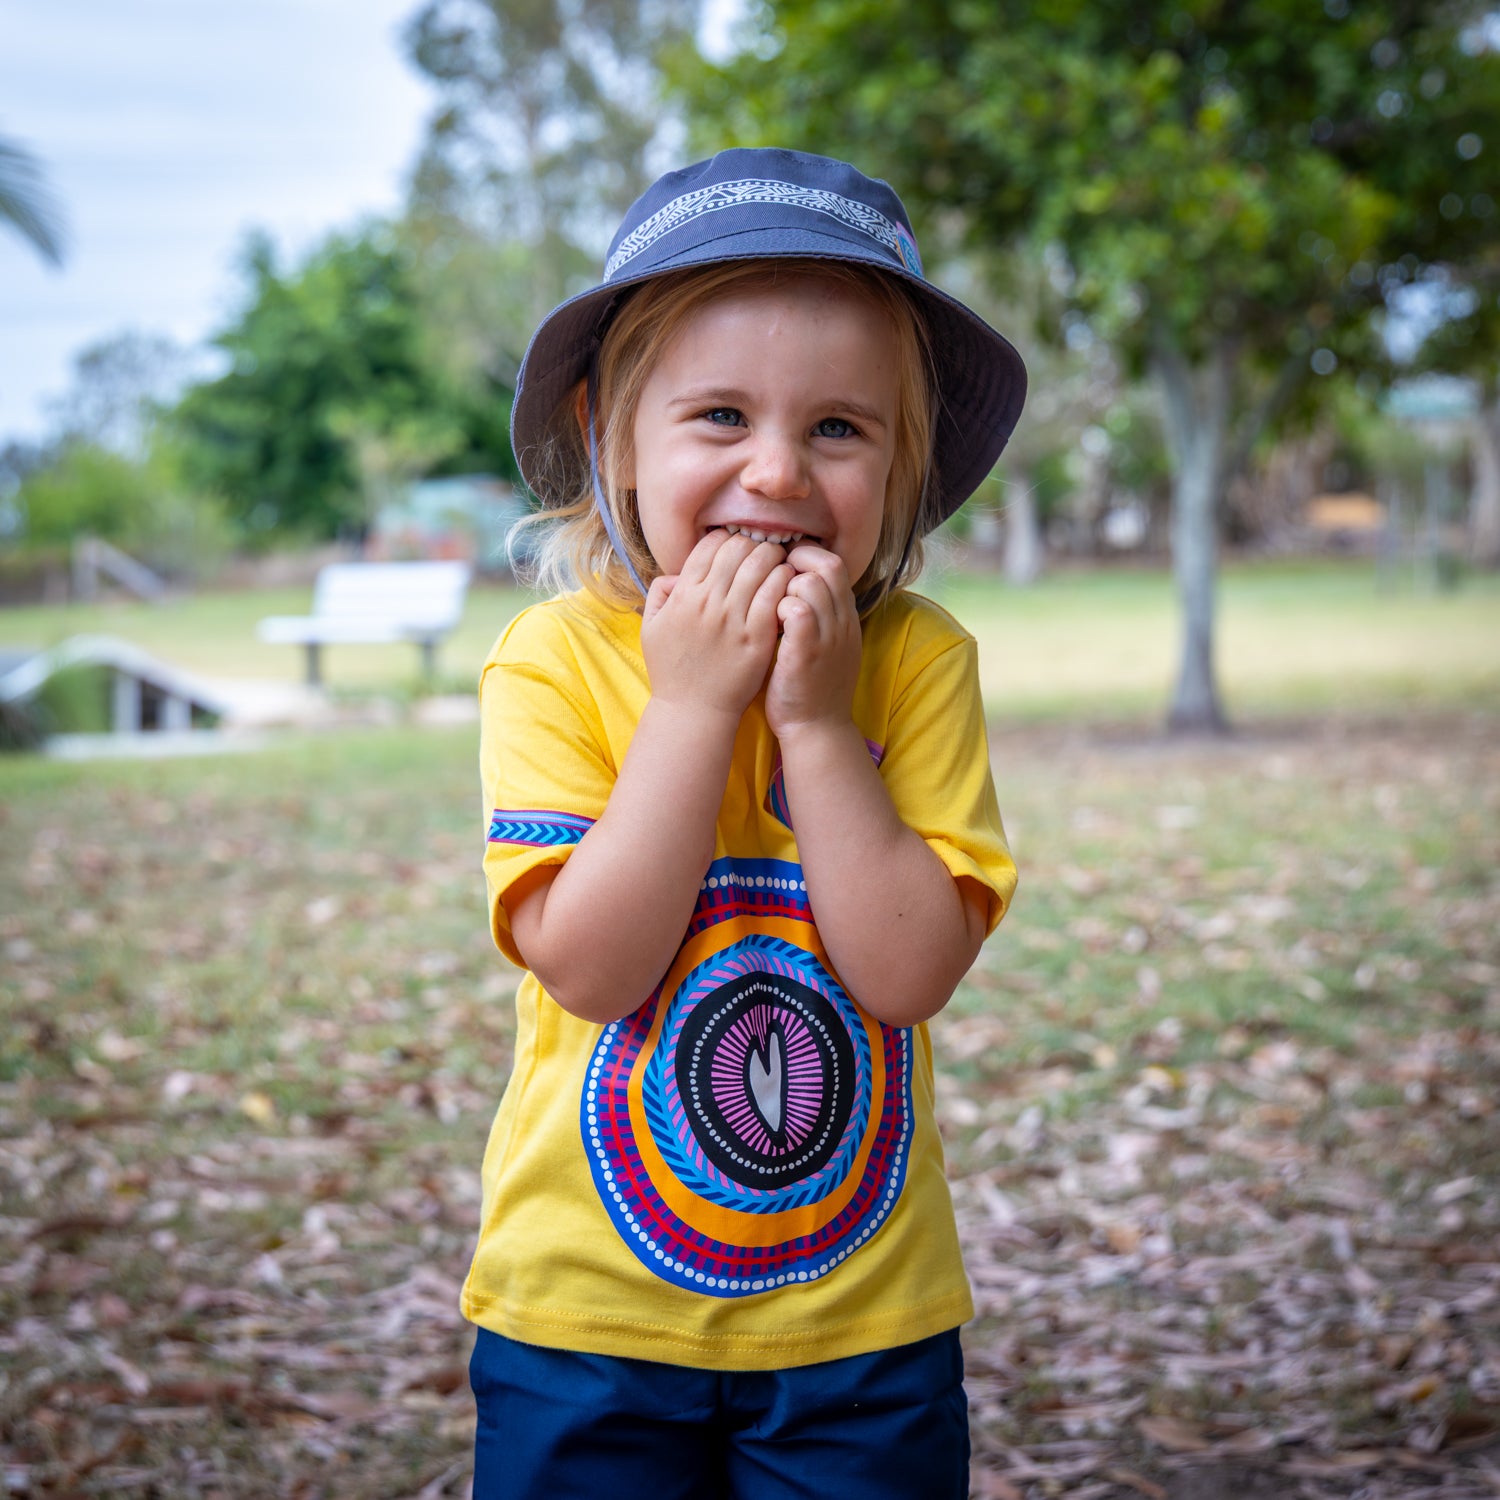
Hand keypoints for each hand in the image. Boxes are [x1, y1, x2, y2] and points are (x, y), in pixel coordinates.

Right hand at [641, 530, 792, 720]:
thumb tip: (678, 575)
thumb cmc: (672, 671)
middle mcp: (708, 602)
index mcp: (684, 595)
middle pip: (739, 548)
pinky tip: (788, 581)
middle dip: (754, 542)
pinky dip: (784, 580)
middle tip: (765, 548)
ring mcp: (734, 620)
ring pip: (761, 566)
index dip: (728, 538)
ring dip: (774, 556)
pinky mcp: (757, 638)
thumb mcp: (650, 629)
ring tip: (780, 561)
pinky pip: (775, 595)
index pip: (711, 545)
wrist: (693, 711)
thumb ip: (659, 594)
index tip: (738, 545)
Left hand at [765, 543, 861, 737]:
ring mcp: (828, 637)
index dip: (807, 557)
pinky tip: (766, 622)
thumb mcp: (826, 645)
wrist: (817, 728)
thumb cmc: (810, 686)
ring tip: (768, 606)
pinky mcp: (807, 652)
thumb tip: (792, 582)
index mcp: (847, 617)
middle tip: (770, 579)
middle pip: (827, 566)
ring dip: (783, 586)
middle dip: (794, 563)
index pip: (835, 563)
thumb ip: (818, 613)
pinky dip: (778, 607)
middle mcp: (843, 622)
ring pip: (810, 583)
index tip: (782, 568)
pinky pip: (796, 610)